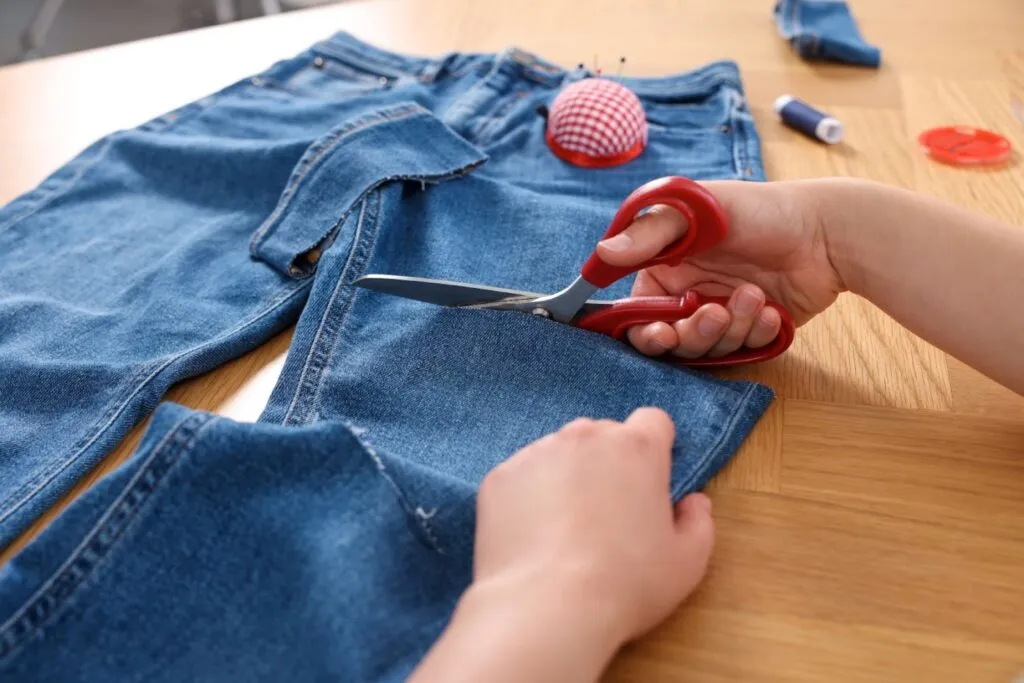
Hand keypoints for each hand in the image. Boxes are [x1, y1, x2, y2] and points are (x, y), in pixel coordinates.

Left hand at [410, 409, 713, 682]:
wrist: (545, 607)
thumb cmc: (625, 584)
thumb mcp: (687, 563)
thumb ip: (698, 522)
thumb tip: (692, 502)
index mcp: (636, 448)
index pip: (653, 421)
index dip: (655, 447)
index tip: (650, 479)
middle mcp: (584, 437)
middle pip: (602, 435)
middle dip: (608, 463)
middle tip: (608, 513)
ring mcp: (536, 453)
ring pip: (558, 453)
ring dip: (566, 476)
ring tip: (566, 529)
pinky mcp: (499, 477)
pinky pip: (521, 477)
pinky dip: (528, 497)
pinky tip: (534, 537)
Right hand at [595, 180, 844, 358]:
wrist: (827, 231)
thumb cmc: (760, 210)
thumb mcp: (698, 212)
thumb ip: (650, 234)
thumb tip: (603, 253)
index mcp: (666, 267)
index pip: (637, 311)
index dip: (643, 329)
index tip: (661, 333)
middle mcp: (688, 293)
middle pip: (671, 339)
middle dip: (692, 333)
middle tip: (714, 314)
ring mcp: (720, 312)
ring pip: (707, 348)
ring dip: (730, 328)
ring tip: (754, 297)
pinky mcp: (749, 330)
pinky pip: (742, 350)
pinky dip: (756, 333)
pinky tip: (772, 310)